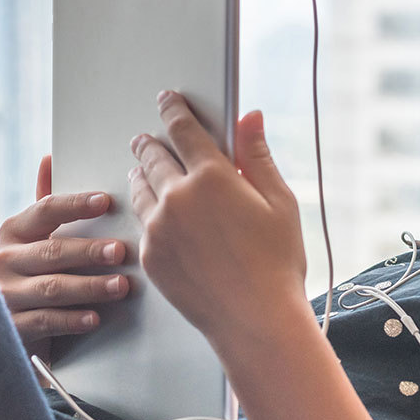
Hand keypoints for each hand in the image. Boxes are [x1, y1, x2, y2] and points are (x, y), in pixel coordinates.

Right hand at [0, 154, 129, 360]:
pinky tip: (95, 318)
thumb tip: (49, 157)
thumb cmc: (27, 273)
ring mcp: (4, 294)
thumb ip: (45, 204)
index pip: (45, 210)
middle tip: (121, 251)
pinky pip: (45, 321)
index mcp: (13, 231)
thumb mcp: (31, 238)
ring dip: (90, 287)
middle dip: (89, 251)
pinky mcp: (11, 327)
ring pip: (52, 288)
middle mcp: (3, 260)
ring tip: (121, 286)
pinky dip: (72, 320)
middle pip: (52, 251)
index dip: (75, 205)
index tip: (105, 201)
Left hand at [128, 91, 307, 345]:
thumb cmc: (276, 264)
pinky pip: (141, 222)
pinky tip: (153, 212)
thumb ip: (257, 156)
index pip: (183, 129)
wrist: (255, 320)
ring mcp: (159, 228)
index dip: (174, 109)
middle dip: (150, 141)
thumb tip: (250, 117)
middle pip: (153, 155)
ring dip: (141, 173)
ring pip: (140, 187)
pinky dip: (145, 210)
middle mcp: (178, 198)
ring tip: (144, 170)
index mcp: (213, 177)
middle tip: (147, 137)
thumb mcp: (279, 203)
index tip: (168, 100)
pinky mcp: (150, 255)